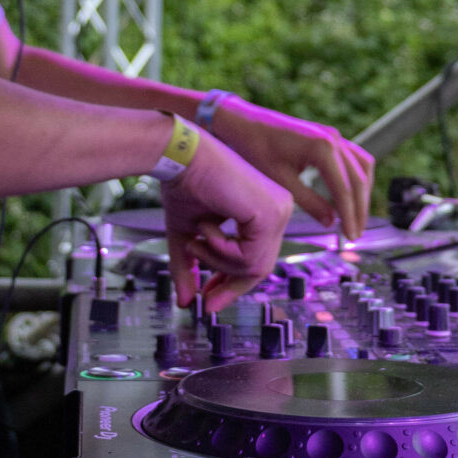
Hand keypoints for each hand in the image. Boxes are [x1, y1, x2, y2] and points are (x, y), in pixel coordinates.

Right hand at [161, 130, 291, 310]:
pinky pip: (249, 257)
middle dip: (229, 285)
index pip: (258, 259)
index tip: (209, 300)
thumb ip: (189, 266)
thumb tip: (185, 301)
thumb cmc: (184, 184)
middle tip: (204, 300)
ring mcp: (279, 211)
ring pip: (254, 266)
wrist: (178, 156)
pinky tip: (206, 228)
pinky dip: (221, 251)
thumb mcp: (188, 234)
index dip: (233, 284)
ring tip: (195, 241)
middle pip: (260, 267)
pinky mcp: (270, 213)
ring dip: (217, 261)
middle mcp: (279, 210)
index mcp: (266, 211)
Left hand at [205, 97, 374, 238]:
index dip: (350, 216)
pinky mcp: (330, 137)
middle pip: (358, 180)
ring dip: (362, 195)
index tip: (351, 237)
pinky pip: (354, 159)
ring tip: (356, 220)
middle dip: (359, 210)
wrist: (242, 123)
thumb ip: (310, 203)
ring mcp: (333, 135)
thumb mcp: (281, 181)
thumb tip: (331, 222)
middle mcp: (333, 138)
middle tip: (355, 235)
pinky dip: (356, 179)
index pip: (344, 189)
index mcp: (322, 147)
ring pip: (362, 168)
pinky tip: (351, 197)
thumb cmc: (255, 149)